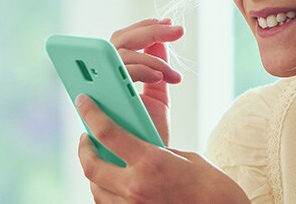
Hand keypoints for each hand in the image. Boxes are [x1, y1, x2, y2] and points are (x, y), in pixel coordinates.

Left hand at [76, 95, 249, 203]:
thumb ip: (154, 151)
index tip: (84, 103)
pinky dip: (106, 192)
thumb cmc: (210, 186)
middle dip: (84, 149)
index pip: (108, 133)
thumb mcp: (183, 158)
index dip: (91, 114)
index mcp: (151, 162)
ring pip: (95, 189)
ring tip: (101, 160)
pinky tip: (114, 183)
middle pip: (91, 165)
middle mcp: (136, 187)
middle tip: (86, 138)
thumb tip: (136, 147)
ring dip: (94, 173)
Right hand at [110, 18, 182, 144]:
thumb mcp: (158, 99)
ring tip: (171, 67)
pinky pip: (118, 74)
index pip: (120, 42)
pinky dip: (142, 70)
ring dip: (150, 55)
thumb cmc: (150, 134)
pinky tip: (162, 77)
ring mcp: (99, 92)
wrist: (152, 167)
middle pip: (117, 41)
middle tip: (175, 29)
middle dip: (147, 30)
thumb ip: (157, 71)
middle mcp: (100, 82)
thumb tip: (160, 42)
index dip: (140, 28)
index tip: (166, 22)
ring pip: (118, 54)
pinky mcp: (103, 103)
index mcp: (111, 78)